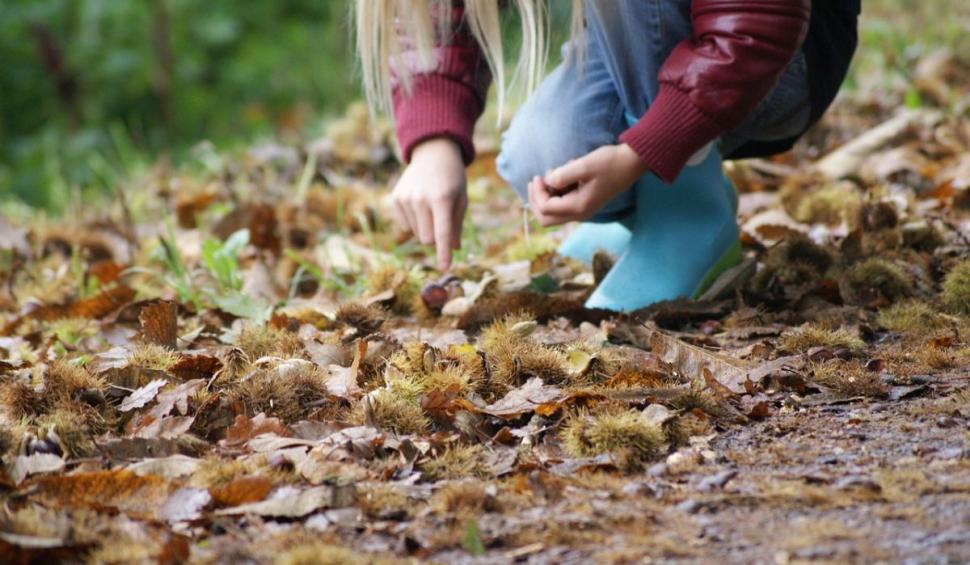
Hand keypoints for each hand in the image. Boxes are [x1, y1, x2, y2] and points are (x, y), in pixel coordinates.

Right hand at [391, 138, 467, 269]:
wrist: (432, 153)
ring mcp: (406, 198)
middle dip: (436, 239)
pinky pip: (405, 226)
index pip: (442, 233)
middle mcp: (421, 198)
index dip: (444, 253)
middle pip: (427, 239)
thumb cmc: (452, 178)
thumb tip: (453, 249)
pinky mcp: (396, 198)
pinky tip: (419, 205)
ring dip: (425, 228)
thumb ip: (457, 225)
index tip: (445, 267)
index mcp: (442, 198)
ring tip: (431, 207)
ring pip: (415, 233)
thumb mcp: (461, 199)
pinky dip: (414, 222)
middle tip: (442, 223)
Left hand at [527, 143, 647, 226]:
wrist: (631, 163)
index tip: (539, 175)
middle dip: (536, 201)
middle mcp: (580, 214)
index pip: (546, 208)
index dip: (537, 193)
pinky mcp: (583, 204)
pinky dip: (556, 193)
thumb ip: (563, 175)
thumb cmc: (609, 162)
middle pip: (545, 219)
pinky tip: (564, 174)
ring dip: (546, 196)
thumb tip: (547, 181)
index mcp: (579, 207)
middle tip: (536, 180)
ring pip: (552, 214)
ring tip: (554, 173)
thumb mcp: (584, 165)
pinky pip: (561, 206)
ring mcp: (582, 211)